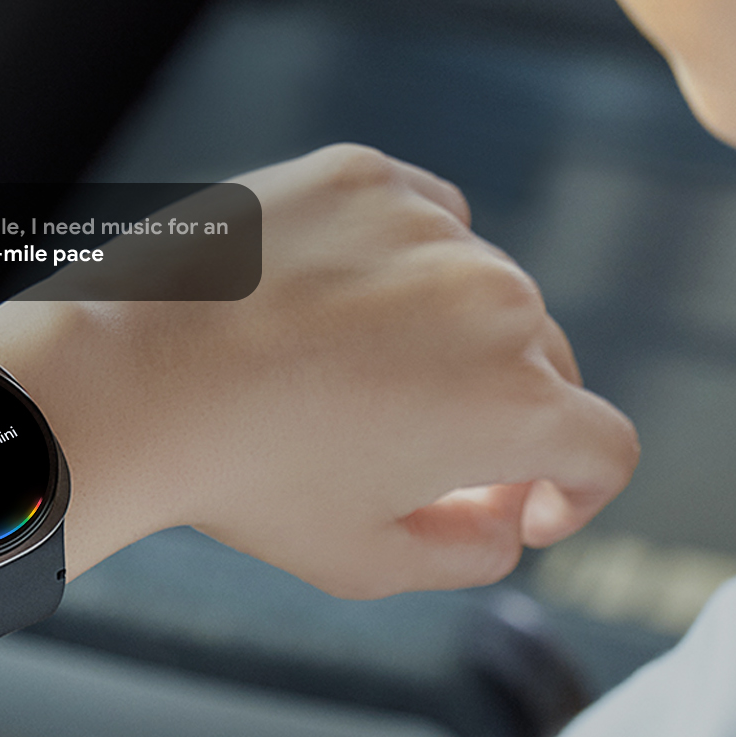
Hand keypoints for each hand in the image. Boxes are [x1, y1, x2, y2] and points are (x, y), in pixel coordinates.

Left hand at [0, 144, 636, 598]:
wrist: (130, 378)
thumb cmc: (244, 479)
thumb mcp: (368, 561)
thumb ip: (472, 553)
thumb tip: (509, 518)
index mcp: (516, 404)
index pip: (605, 447)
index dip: (576, 491)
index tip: (522, 503)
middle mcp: (497, 302)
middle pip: (544, 364)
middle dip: (503, 412)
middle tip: (421, 448)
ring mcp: (432, 226)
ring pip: (480, 285)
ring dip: (446, 331)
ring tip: (349, 370)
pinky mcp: (368, 175)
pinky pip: (422, 216)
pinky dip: (399, 258)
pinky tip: (331, 301)